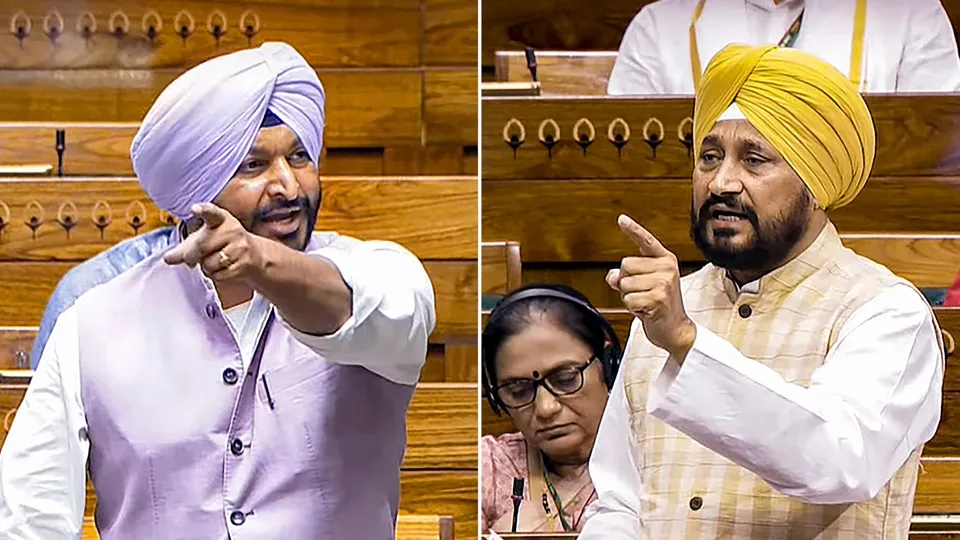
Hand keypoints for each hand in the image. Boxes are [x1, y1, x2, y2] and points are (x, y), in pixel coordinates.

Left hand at [163, 203, 263, 281]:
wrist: (253, 255)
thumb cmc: (223, 243)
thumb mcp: (204, 238)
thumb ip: (184, 248)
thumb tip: (167, 258)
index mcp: (220, 219)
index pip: (212, 213)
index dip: (203, 210)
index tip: (195, 208)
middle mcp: (232, 230)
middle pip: (201, 246)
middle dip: (191, 256)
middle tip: (191, 259)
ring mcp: (239, 247)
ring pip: (210, 263)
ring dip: (206, 267)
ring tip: (211, 262)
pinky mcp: (243, 263)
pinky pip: (219, 274)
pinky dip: (215, 275)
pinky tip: (221, 269)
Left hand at [606, 214, 696, 360]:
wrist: (676, 330)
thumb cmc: (659, 305)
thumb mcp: (643, 285)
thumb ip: (627, 275)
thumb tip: (611, 276)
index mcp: (665, 260)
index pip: (646, 241)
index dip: (632, 229)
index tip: (621, 219)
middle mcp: (666, 267)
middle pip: (625, 265)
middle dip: (625, 282)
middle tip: (642, 293)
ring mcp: (663, 282)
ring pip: (624, 283)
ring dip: (628, 296)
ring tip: (644, 302)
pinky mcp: (658, 298)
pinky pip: (627, 298)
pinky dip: (631, 307)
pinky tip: (645, 310)